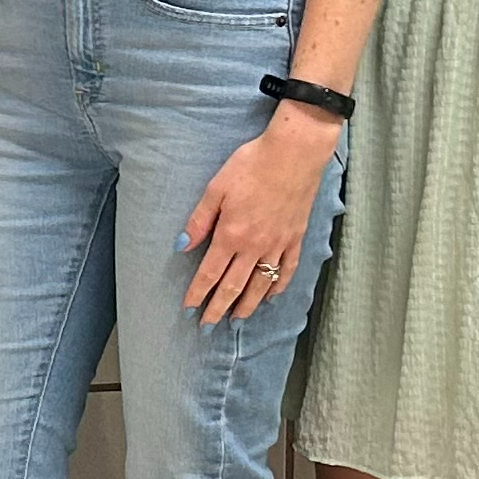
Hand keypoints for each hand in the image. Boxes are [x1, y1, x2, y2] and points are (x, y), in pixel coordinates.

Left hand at [182, 105, 333, 323]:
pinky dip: (278, 287)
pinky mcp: (296, 238)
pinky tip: (270, 296)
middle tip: (208, 326)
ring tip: (236, 319)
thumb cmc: (251, 164)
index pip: (210, 273)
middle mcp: (255, 246)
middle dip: (218, 308)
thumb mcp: (216, 188)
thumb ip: (199, 221)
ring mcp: (278, 244)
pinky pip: (287, 270)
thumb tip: (182, 246)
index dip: (198, 293)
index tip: (189, 309)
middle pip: (234, 286)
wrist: (294, 152)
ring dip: (247, 305)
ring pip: (261, 284)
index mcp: (231, 235)